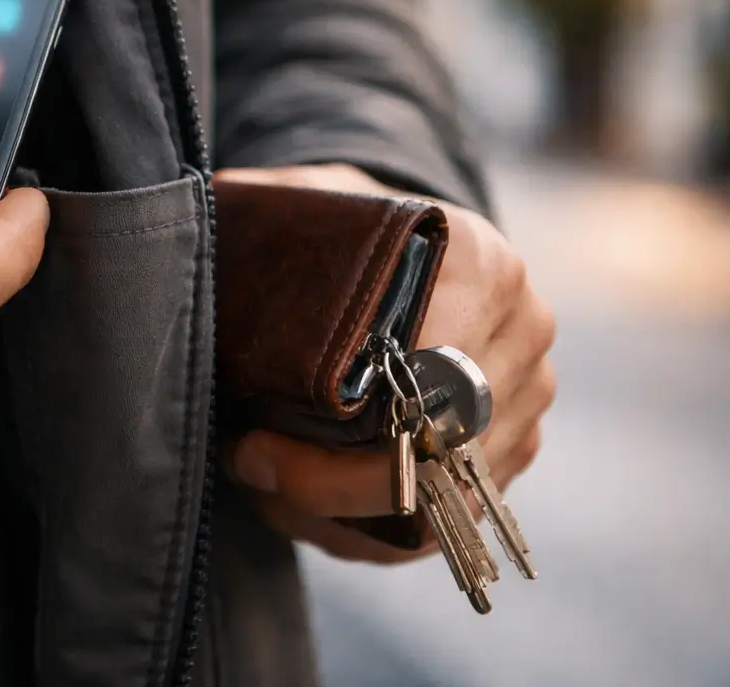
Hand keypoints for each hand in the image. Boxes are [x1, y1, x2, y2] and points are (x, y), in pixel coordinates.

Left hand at [214, 164, 554, 563]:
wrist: (414, 244)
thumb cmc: (348, 227)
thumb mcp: (308, 200)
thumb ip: (269, 206)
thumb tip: (200, 216)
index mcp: (481, 265)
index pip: (420, 386)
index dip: (336, 441)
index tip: (253, 445)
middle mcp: (522, 333)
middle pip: (429, 457)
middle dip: (322, 487)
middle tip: (247, 468)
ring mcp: (529, 396)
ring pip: (436, 505)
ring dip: (337, 515)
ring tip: (264, 486)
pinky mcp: (518, 445)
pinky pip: (445, 521)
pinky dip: (366, 529)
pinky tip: (303, 506)